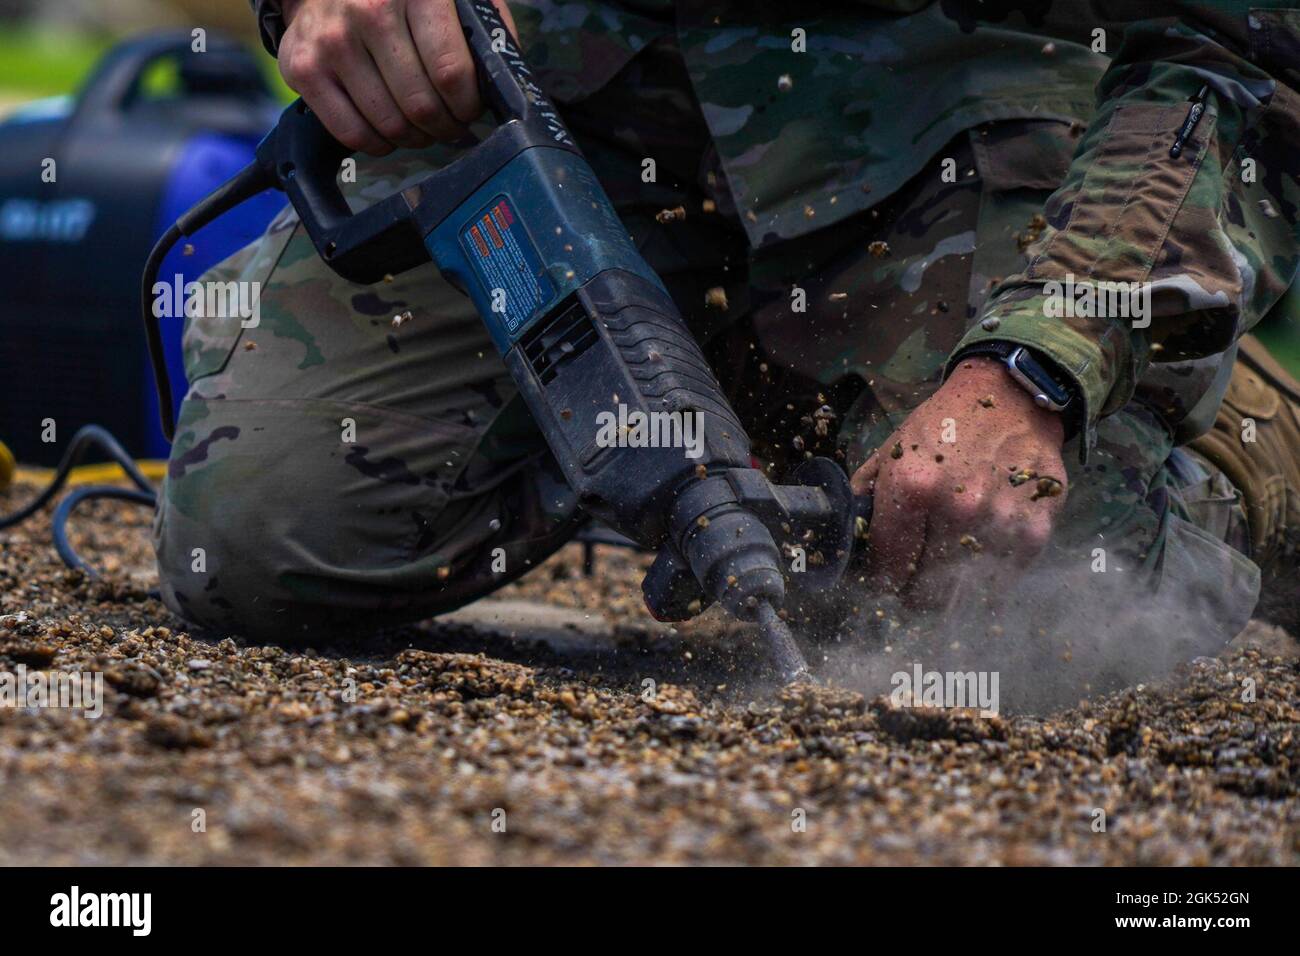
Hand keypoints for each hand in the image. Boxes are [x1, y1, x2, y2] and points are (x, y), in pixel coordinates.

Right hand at [277, 0, 516, 155]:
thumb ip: (482, 25)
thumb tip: (504, 81)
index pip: (451, 73)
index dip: (468, 105)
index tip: (470, 108)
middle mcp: (369, 10)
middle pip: (422, 106)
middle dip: (446, 126)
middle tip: (450, 124)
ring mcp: (332, 41)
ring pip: (390, 125)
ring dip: (415, 138)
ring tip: (422, 126)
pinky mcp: (303, 67)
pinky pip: (352, 133)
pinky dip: (379, 143)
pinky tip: (389, 130)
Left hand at [850, 357, 1068, 599]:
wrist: (1011, 398)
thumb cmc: (944, 426)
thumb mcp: (891, 451)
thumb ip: (865, 499)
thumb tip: (849, 543)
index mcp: (913, 487)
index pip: (889, 567)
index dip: (884, 580)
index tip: (886, 581)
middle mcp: (957, 508)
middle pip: (926, 591)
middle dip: (914, 594)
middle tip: (913, 587)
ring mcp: (1000, 522)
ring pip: (965, 594)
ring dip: (952, 592)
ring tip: (945, 576)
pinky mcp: (1036, 530)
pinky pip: (1003, 581)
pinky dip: (987, 581)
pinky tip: (977, 561)